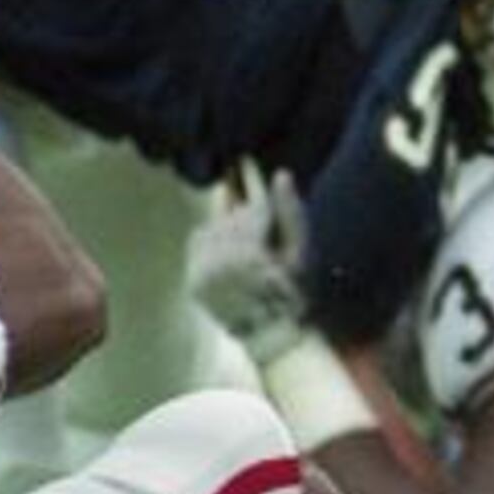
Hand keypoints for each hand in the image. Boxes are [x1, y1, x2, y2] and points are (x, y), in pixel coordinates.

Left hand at [186, 182, 312, 365]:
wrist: (270, 334)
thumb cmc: (294, 293)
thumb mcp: (301, 252)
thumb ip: (290, 212)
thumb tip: (280, 174)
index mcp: (251, 253)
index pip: (250, 206)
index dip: (250, 180)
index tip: (246, 159)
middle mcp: (221, 261)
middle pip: (229, 217)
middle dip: (241, 206)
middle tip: (245, 193)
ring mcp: (203, 273)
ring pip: (210, 228)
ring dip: (225, 222)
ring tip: (241, 227)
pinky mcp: (193, 282)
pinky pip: (196, 246)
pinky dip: (209, 238)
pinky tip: (225, 243)